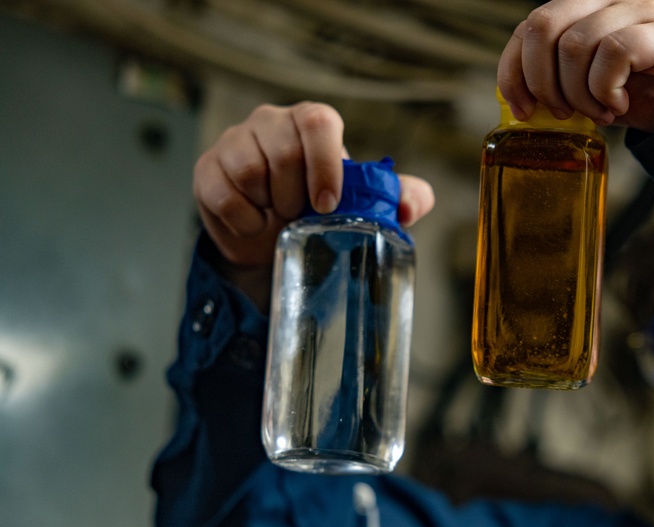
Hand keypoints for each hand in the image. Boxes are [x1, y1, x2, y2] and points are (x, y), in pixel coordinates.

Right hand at [192, 102, 434, 308]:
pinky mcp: (207, 168)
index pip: (318, 122)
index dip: (323, 163)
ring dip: (269, 206)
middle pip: (282, 149)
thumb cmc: (323, 211)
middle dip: (294, 196)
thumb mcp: (369, 206)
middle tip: (300, 216)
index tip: (327, 204)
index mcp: (313, 124)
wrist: (274, 240)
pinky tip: (254, 225)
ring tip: (278, 217)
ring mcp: (235, 141)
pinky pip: (221, 192)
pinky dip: (242, 220)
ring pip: (249, 169)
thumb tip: (408, 207)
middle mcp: (272, 122)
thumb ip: (403, 198)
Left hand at [498, 0, 653, 132]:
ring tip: (603, 113)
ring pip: (576, 44)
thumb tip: (528, 108)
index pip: (527, 29)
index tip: (523, 111)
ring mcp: (634, 13)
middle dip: (543, 82)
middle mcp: (604, 6)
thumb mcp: (597, 95)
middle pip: (542, 27)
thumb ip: (564, 91)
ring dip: (581, 94)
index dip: (513, 71)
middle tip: (565, 114)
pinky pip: (616, 51)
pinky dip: (607, 88)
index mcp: (582, 18)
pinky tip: (620, 106)